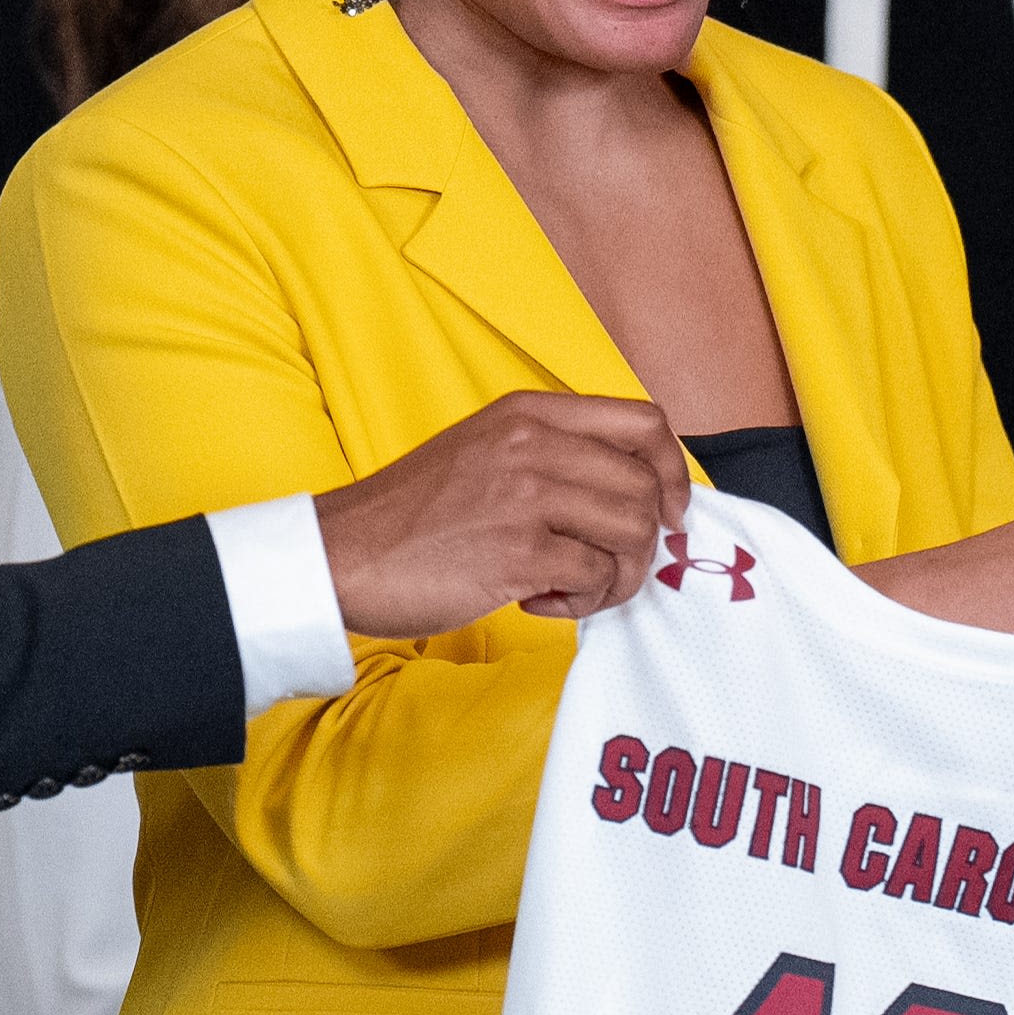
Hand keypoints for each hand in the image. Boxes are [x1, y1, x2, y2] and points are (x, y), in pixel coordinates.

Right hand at [313, 392, 688, 636]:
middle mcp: (534, 443)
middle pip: (645, 488)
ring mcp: (527, 495)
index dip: (673, 472)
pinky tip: (539, 602)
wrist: (340, 555)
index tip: (669, 513)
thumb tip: (632, 494)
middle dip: (642, 542)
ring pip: (632, 533)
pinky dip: (583, 601)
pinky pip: (596, 576)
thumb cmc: (412, 515)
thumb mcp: (485, 451)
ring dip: (616, 577)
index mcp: (530, 412)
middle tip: (605, 570)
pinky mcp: (519, 551)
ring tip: (570, 588)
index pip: (643, 422)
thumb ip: (552, 456)